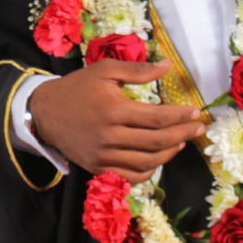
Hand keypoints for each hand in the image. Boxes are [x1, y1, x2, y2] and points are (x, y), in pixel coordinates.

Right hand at [28, 61, 207, 181]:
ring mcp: (103, 155)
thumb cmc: (77, 88)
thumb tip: (169, 66)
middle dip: (183, 134)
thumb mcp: (104, 71)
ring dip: (170, 153)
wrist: (43, 112)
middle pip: (157, 141)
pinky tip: (159, 157)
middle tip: (198, 128)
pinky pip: (131, 175)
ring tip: (182, 142)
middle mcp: (109, 136)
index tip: (195, 112)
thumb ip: (138, 70)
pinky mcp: (97, 167)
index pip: (158, 118)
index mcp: (113, 110)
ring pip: (148, 161)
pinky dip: (150, 170)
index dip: (181, 116)